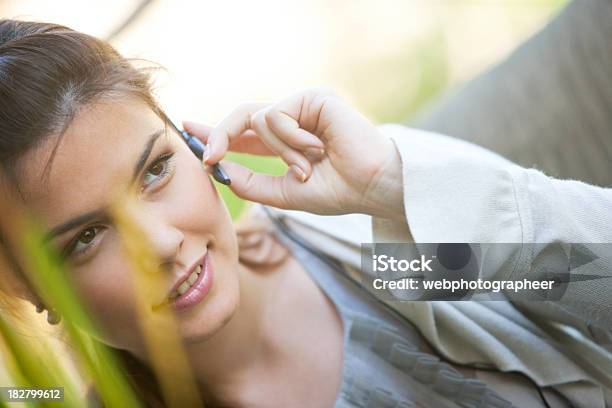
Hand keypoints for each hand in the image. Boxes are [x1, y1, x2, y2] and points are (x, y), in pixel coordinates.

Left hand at [183, 88, 403, 219]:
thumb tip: (217, 170)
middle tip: (209, 157)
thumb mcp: (283, 193)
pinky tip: (317, 148)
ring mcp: (303, 106)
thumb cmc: (337, 191)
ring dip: (280, 151)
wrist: (371, 187)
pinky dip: (290, 139)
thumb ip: (250, 183)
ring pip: (259, 120)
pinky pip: (276, 115)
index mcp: (285, 141)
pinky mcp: (312, 96)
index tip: (188, 130)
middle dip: (220, 134)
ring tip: (308, 165)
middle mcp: (293, 120)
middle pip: (242, 116)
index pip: (243, 132)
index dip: (216, 132)